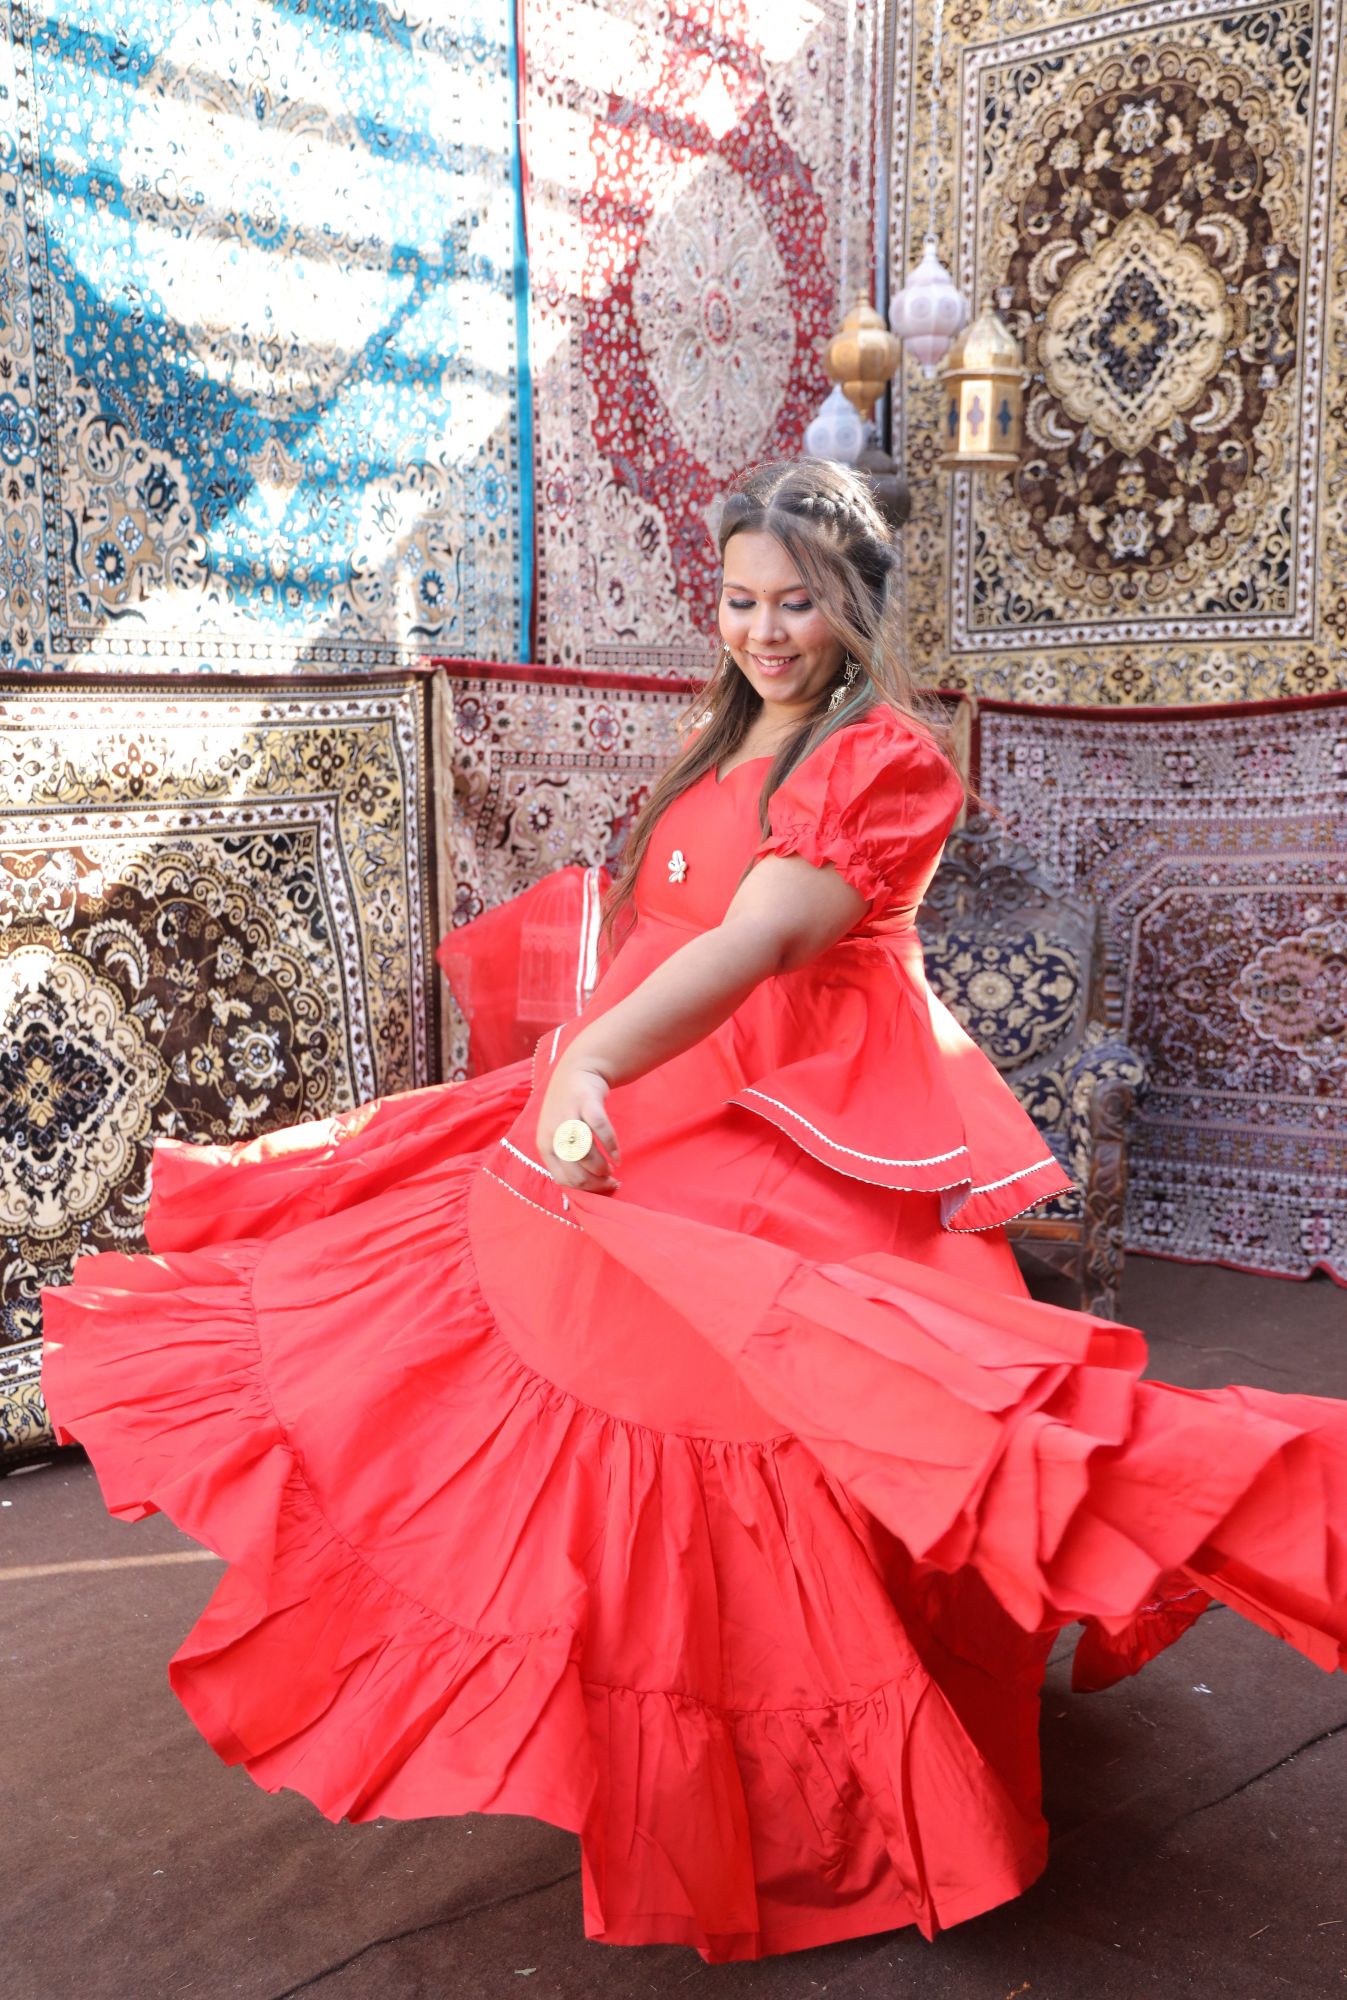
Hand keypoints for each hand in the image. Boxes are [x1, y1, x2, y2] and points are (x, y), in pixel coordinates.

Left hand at [537, 1062, 620, 1193]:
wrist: (576, 1071)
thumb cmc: (568, 1109)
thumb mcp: (557, 1134)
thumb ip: (566, 1157)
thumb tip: (586, 1186)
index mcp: (545, 1145)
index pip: (563, 1179)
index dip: (585, 1189)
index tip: (600, 1188)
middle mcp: (553, 1133)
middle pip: (576, 1171)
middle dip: (596, 1183)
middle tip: (611, 1182)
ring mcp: (569, 1117)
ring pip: (586, 1155)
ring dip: (602, 1168)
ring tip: (612, 1169)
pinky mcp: (586, 1103)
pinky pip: (600, 1130)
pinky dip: (611, 1146)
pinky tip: (618, 1157)